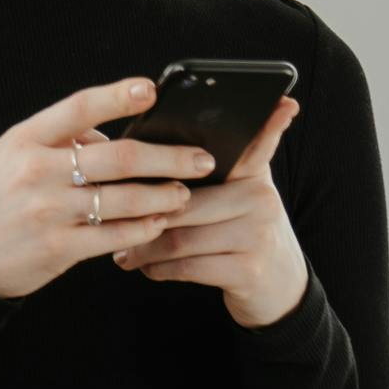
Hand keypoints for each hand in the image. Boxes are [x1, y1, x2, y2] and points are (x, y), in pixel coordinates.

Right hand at [0, 74, 215, 299]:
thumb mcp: (14, 154)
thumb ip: (61, 139)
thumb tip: (119, 133)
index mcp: (25, 139)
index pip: (77, 108)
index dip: (116, 96)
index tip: (151, 89)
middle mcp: (36, 170)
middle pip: (117, 157)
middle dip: (168, 157)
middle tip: (200, 158)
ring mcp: (48, 210)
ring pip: (124, 200)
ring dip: (163, 196)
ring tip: (184, 193)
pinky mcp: (59, 247)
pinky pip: (115, 235)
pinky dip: (144, 228)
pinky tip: (159, 223)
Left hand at [109, 94, 307, 327]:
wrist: (279, 286)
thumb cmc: (240, 229)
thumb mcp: (238, 193)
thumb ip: (208, 167)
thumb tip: (146, 142)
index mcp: (252, 175)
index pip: (251, 144)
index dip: (265, 123)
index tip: (280, 102)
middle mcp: (261, 199)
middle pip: (184, 198)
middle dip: (142, 211)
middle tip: (108, 215)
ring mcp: (257, 236)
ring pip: (180, 236)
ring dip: (143, 245)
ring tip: (123, 248)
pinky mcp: (248, 271)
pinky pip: (187, 266)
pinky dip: (159, 268)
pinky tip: (146, 266)